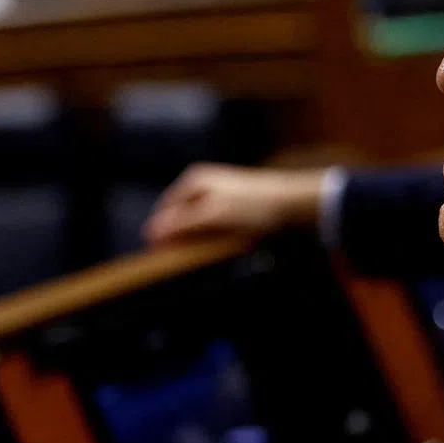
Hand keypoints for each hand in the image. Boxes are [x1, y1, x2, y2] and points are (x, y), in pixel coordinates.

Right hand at [143, 163, 322, 244]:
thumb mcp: (213, 215)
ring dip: (196, 239)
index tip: (162, 258)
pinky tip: (219, 246)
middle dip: (178, 237)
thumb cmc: (253, 207)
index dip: (161, 235)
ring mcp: (217, 193)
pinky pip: (211, 224)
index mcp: (192, 181)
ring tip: (201, 255)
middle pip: (179, 216)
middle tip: (181, 260)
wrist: (293, 202)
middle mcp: (202, 184)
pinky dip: (211, 236)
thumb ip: (181, 223)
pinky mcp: (232, 205)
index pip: (164, 212)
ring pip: (195, 222)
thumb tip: (150, 232)